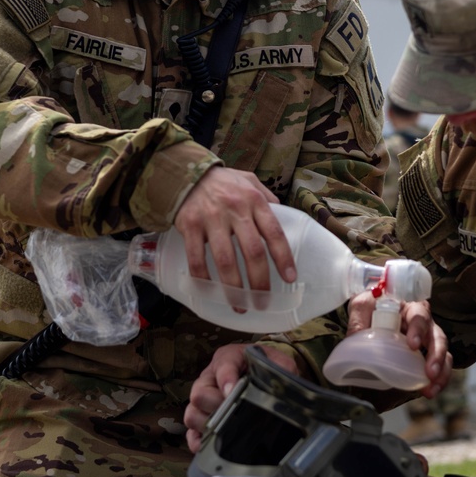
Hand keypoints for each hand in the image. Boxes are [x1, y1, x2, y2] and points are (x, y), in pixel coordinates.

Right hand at [174, 166, 295, 293]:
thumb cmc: (223, 181)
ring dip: (233, 288)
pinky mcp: (189, 226)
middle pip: (252, 252)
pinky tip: (210, 291)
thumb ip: (266, 197)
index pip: (274, 232)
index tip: (290, 278)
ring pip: (225, 260)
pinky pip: (197, 259)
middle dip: (260, 281)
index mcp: (254, 200)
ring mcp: (211, 218)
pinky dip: (203, 279)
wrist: (185, 171)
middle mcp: (235, 209)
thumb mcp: (249, 181)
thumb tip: (284, 216)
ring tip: (240, 305)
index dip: (283, 258)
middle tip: (263, 301)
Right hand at [184, 343, 300, 452]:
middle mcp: (210, 377)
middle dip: (217, 406)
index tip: (232, 392)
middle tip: (235, 413)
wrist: (264, 372)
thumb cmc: (267, 366)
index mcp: (229, 358)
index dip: (226, 380)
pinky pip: (191, 431)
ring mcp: (204, 398)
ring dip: (207, 424)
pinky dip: (198, 440)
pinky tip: (210, 445)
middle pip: (199, 393)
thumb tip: (282, 384)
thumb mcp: (278, 362)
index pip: (223, 366)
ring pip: (192, 413)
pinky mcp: (202, 417)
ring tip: (226, 429)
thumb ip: (282, 368)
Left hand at [347, 292, 451, 397]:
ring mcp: (428, 341)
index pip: (420, 315)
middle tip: (429, 373)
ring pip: (444, 353)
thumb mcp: (362, 306)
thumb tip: (355, 338)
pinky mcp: (426, 356)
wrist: (372, 314)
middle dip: (436, 355)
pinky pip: (440, 367)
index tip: (413, 345)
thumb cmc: (371, 306)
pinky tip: (429, 391)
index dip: (418, 329)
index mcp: (410, 308)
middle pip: (437, 336)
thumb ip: (359, 318)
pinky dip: (438, 380)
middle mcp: (424, 323)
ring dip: (441, 371)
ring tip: (431, 389)